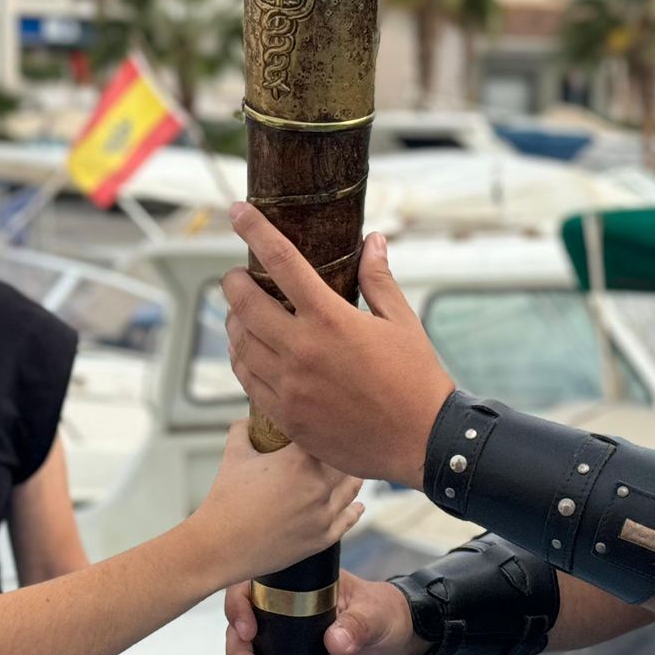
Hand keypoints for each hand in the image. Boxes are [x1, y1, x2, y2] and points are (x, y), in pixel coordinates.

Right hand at [191, 424, 363, 581]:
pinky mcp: (322, 538)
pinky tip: (358, 505)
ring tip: (353, 471)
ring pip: (351, 489)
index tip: (328, 424)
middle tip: (342, 446)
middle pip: (346, 461)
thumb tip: (249, 419)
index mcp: (299, 461)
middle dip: (342, 453)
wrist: (220, 546)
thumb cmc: (225, 500)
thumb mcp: (234, 455)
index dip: (328, 429)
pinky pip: (347, 520)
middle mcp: (318, 486)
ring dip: (352, 478)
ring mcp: (323, 514)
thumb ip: (244, 430)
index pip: (326, 435)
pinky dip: (354, 510)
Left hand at [224, 205, 455, 484]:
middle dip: (233, 283)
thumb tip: (373, 241)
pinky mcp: (287, 416)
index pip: (280, 260)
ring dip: (233, 323)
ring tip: (239, 314)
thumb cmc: (416, 380)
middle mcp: (302, 350)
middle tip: (235, 278)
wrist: (422, 441)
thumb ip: (378, 280)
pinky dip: (241, 360)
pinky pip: (248, 382)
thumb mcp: (402, 322)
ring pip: (240, 344)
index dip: (254, 229)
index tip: (237, 212)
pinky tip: (247, 353)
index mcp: (330, 319)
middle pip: (244, 304)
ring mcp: (290, 386)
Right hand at [224, 572, 424, 654]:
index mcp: (287, 592)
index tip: (248, 633)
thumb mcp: (373, 615)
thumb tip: (336, 641)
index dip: (238, 611)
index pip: (246, 592)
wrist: (393, 640)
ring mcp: (276, 652)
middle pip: (238, 640)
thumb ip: (357, 625)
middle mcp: (273, 620)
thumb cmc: (382, 613)